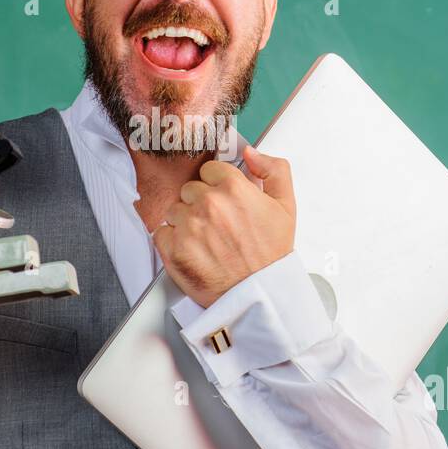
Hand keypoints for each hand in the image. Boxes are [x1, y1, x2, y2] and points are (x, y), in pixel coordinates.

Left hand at [152, 145, 295, 307]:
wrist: (259, 296)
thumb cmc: (271, 256)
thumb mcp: (286, 207)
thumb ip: (274, 170)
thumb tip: (251, 152)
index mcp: (233, 188)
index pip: (210, 170)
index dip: (217, 186)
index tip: (225, 202)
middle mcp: (208, 203)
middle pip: (190, 189)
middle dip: (201, 203)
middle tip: (217, 225)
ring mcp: (188, 226)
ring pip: (174, 210)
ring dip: (185, 222)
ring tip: (207, 241)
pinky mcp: (173, 249)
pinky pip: (161, 233)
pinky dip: (172, 241)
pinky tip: (193, 251)